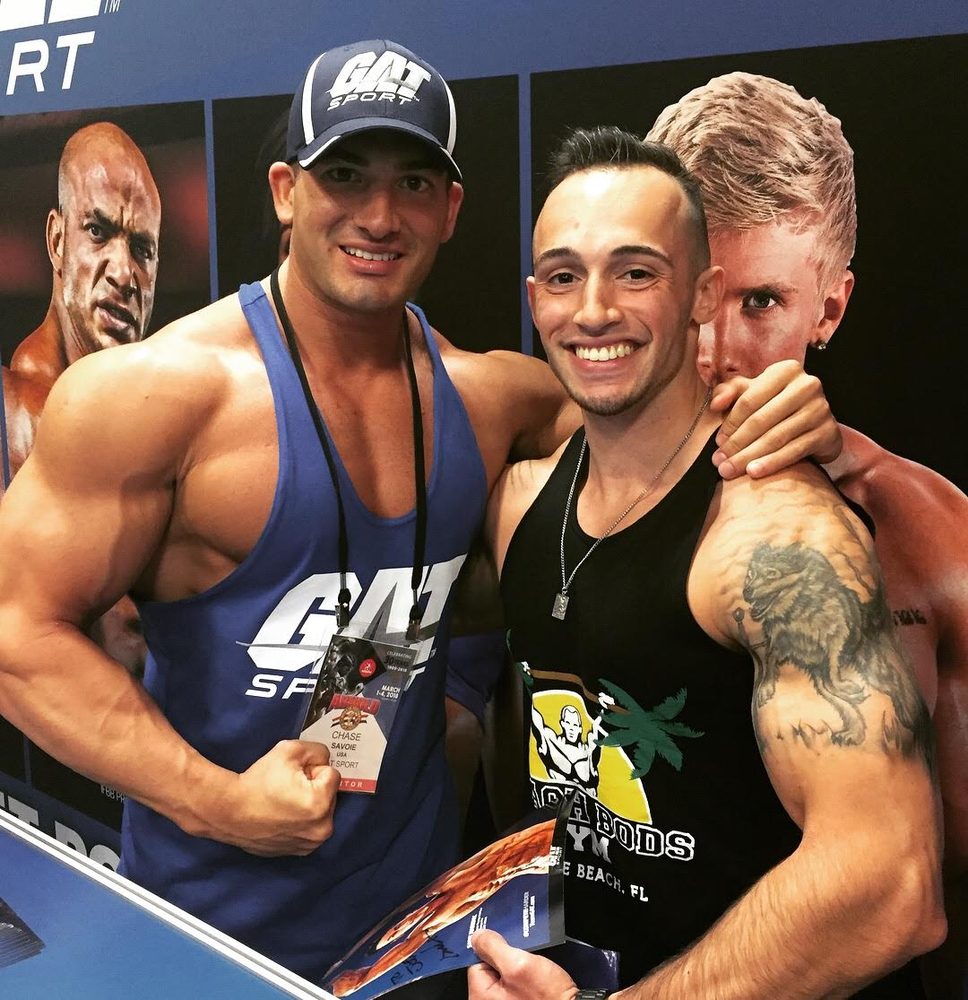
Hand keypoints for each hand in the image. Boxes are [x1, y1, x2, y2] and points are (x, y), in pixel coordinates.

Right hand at [210, 739, 339, 855]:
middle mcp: (321, 829)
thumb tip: (325, 761)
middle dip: (313, 787)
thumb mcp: (290, 750)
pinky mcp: (298, 851)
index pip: (331, 774)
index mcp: (321, 804)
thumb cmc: (257, 781)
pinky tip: (281, 815)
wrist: (228, 811)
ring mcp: (309, 844)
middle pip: (328, 794)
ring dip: (308, 804)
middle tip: (286, 788)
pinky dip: (300, 820)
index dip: (311, 769)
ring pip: (320, 811)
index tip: (292, 775)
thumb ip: (317, 750)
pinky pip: (309, 827)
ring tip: (282, 802)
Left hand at [469, 930, 576, 999]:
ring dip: (517, 967)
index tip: (510, 948)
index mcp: (480, 997)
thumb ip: (494, 947)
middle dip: (506, 959)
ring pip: (504, 976)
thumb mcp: (518, 964)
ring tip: (532, 966)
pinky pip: (515, 985)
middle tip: (524, 958)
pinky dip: (524, 977)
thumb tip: (477, 935)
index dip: (494, 951)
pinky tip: (536, 976)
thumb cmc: (546, 996)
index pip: (477, 963)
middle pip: (490, 969)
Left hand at [710, 359, 841, 478]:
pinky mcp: (828, 432)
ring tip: (730, 470)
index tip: (717, 442)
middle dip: (736, 444)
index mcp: (786, 370)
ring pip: (776, 437)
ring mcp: (820, 409)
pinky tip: (753, 472)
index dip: (730, 423)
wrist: (814, 423)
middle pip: (761, 420)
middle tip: (719, 462)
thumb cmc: (775, 404)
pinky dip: (771, 463)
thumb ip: (729, 392)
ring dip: (749, 457)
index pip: (749, 399)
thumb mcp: (752, 391)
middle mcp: (807, 385)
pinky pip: (794, 451)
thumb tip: (715, 405)